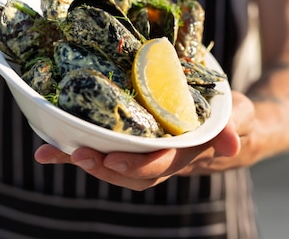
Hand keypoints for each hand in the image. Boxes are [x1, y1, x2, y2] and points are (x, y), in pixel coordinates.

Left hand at [34, 91, 255, 190]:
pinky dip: (76, 153)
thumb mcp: (240, 115)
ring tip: (52, 153)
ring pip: (115, 167)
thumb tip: (231, 143)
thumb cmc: (232, 117)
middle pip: (131, 173)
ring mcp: (149, 155)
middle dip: (103, 166)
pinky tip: (48, 148)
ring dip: (84, 162)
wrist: (228, 128)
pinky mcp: (135, 147)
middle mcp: (165, 159)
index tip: (113, 159)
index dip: (138, 164)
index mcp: (189, 152)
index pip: (162, 163)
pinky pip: (105, 153)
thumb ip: (234, 126)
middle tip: (76, 154)